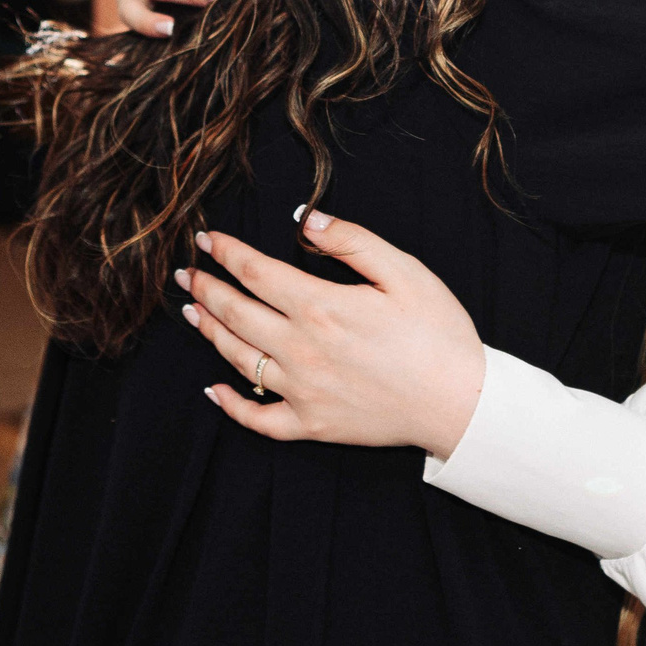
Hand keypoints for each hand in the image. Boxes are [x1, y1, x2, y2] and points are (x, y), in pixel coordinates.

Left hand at [177, 208, 486, 454]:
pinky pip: (258, 418)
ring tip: (191, 313)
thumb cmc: (439, 333)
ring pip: (237, 359)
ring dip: (208, 332)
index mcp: (322, 307)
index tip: (206, 239)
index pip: (255, 273)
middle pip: (235, 314)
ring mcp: (302, 391)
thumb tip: (304, 221)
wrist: (461, 401)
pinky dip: (230, 405)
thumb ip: (351, 242)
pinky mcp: (311, 424)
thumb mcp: (404, 271)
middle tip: (184, 274)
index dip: (225, 253)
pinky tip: (212, 389)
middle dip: (205, 289)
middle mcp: (301, 350)